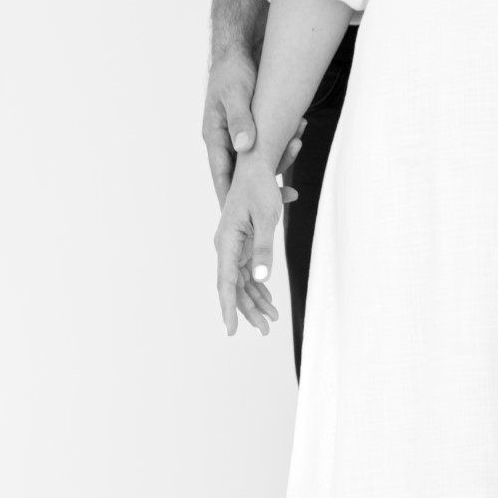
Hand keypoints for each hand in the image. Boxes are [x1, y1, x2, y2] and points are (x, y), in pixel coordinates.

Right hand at [202, 48, 307, 209]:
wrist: (239, 50)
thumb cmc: (232, 71)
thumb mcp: (235, 94)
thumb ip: (240, 120)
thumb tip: (244, 146)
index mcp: (215, 137)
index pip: (222, 177)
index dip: (231, 200)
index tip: (242, 220)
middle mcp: (226, 142)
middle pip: (243, 176)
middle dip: (265, 186)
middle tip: (289, 195)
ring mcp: (240, 138)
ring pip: (259, 162)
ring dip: (281, 157)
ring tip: (299, 141)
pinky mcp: (254, 130)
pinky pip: (268, 147)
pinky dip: (284, 144)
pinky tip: (299, 132)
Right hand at [214, 152, 297, 335]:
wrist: (254, 168)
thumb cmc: (259, 189)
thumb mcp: (267, 218)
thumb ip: (264, 250)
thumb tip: (261, 278)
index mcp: (227, 241)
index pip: (226, 282)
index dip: (228, 308)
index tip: (232, 330)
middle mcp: (226, 246)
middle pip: (234, 287)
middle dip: (248, 310)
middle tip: (265, 330)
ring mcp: (233, 246)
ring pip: (241, 282)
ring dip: (255, 301)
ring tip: (271, 320)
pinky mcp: (242, 244)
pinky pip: (247, 272)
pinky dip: (258, 287)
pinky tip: (268, 299)